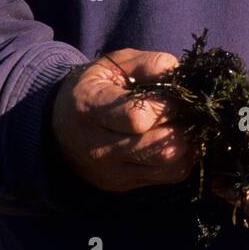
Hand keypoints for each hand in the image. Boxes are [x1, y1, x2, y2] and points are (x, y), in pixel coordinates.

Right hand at [50, 49, 196, 192]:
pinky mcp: (124, 186)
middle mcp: (97, 147)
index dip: (166, 105)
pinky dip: (183, 159)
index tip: (174, 95)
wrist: (60, 125)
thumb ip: (147, 64)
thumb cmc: (95, 88)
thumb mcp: (113, 65)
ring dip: (188, 144)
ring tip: (184, 124)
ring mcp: (111, 172)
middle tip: (188, 110)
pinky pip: (169, 177)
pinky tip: (177, 139)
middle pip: (158, 148)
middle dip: (183, 126)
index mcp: (89, 108)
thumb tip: (178, 72)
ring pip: (170, 166)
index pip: (137, 117)